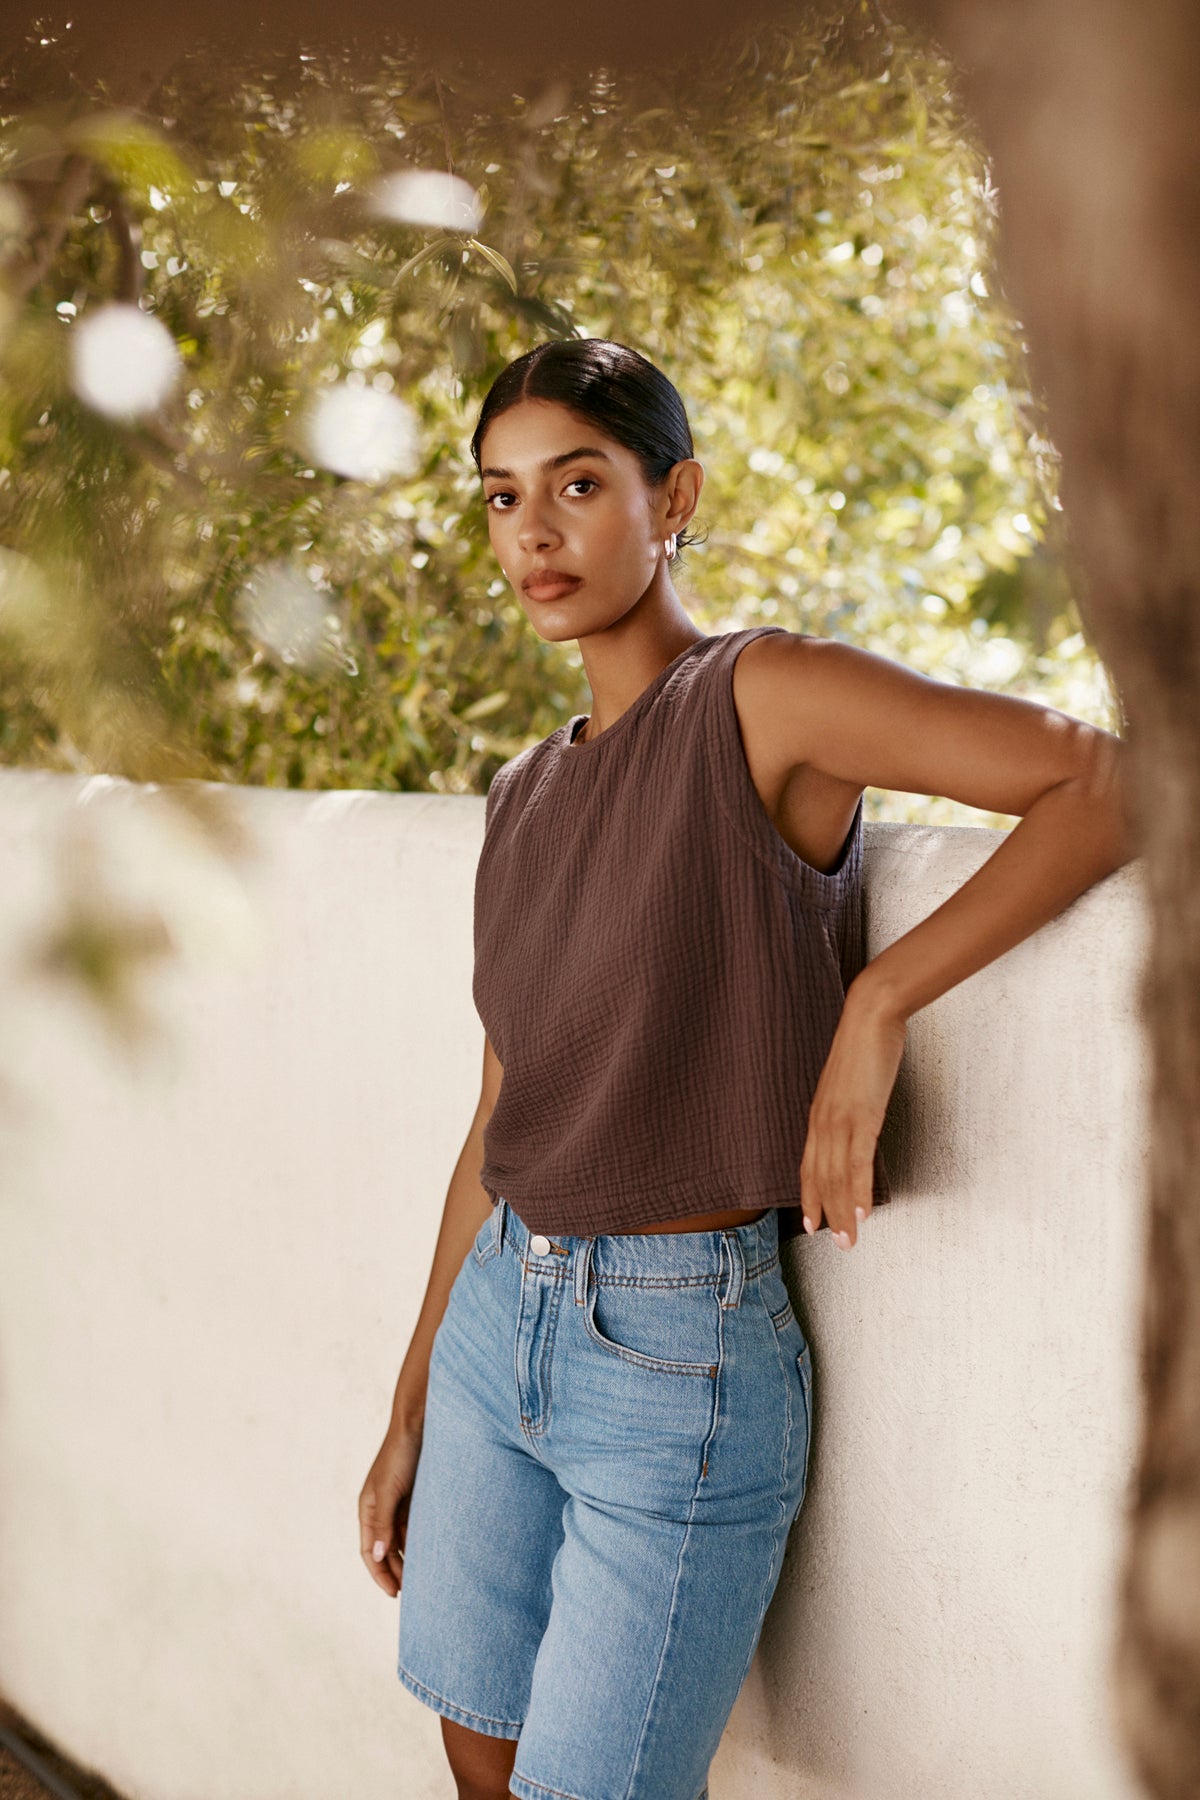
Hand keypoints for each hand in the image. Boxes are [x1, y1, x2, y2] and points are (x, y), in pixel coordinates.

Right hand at [358, 1419, 423, 1596]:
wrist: (420, 1423)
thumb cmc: (401, 1454)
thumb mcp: (389, 1490)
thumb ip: (383, 1523)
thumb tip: (377, 1556)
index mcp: (367, 1508)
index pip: (368, 1551)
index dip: (379, 1574)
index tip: (394, 1594)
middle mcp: (380, 1509)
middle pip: (384, 1550)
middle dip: (394, 1572)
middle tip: (412, 1592)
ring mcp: (397, 1504)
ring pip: (400, 1541)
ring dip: (407, 1559)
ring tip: (422, 1579)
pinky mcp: (414, 1497)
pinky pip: (413, 1527)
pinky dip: (418, 1542)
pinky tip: (429, 1553)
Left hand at [799, 983, 905, 1248]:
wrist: (870, 1016)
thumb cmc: (863, 1045)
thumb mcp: (850, 1083)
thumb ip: (848, 1107)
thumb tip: (856, 1124)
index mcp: (819, 1115)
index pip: (810, 1165)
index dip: (809, 1196)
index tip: (810, 1223)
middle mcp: (823, 1122)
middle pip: (821, 1178)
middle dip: (827, 1214)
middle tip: (839, 1245)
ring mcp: (840, 1120)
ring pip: (836, 1177)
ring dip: (843, 1212)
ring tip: (851, 1240)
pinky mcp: (861, 1116)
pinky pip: (857, 1162)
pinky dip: (858, 1190)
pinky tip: (862, 1211)